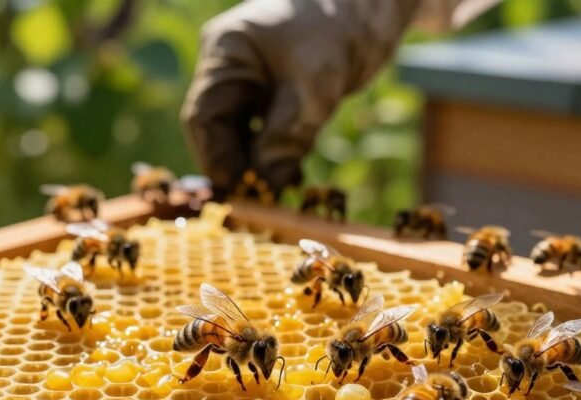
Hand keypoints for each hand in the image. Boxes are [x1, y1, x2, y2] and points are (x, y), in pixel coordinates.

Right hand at [180, 0, 419, 197]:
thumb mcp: (312, 87)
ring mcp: (253, 80)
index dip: (217, 159)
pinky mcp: (276, 92)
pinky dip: (276, 154)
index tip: (239, 191)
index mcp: (225, 54)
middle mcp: (231, 68)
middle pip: (220, 129)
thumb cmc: (339, 30)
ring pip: (243, 134)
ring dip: (259, 164)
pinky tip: (291, 173)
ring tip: (280, 189)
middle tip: (261, 199)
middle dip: (239, 165)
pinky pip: (265, 130)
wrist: (376, 5)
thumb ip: (284, 135)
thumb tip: (263, 182)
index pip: (204, 117)